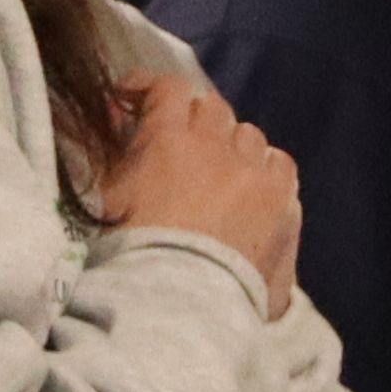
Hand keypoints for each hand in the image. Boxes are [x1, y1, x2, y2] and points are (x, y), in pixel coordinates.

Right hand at [107, 80, 306, 312]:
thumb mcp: (107, 198)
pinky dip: (267, 171)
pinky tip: (254, 191)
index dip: (151, 88)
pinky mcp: (283, 202)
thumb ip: (113, 151)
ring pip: (249, 135)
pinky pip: (281, 166)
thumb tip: (120, 116)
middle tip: (181, 147)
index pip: (167, 87)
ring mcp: (253, 173)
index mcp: (167, 140)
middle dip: (194, 121)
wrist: (184, 303)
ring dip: (232, 147)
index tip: (136, 100)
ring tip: (220, 175)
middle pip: (212, 108)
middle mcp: (215, 146)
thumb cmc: (133, 255)